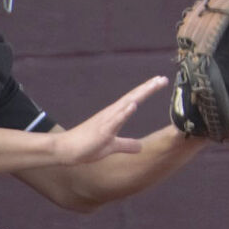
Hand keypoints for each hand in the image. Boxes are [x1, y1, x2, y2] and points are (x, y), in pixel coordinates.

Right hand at [49, 75, 165, 164]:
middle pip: (133, 97)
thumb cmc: (87, 146)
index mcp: (115, 116)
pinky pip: (114, 121)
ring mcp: (106, 121)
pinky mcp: (101, 131)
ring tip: (153, 85)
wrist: (65, 150)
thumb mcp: (111, 147)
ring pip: (126, 104)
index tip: (160, 81)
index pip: (134, 100)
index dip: (147, 91)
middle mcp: (111, 114)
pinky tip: (133, 105)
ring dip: (139, 95)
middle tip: (163, 78)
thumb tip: (140, 147)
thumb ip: (126, 144)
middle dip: (148, 88)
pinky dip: (124, 112)